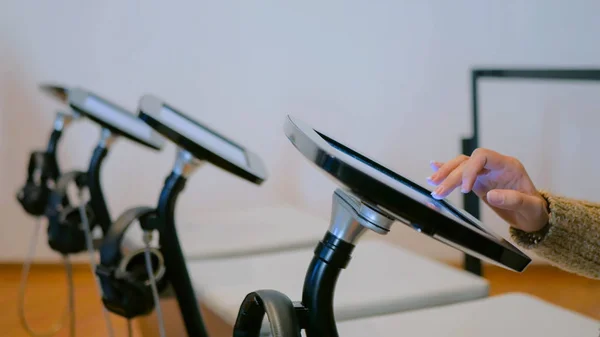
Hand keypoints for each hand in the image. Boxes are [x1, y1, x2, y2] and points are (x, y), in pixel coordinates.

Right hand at [427, 148, 548, 232]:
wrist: (532, 216)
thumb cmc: (535, 211)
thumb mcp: (531, 208)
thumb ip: (514, 200)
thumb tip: (491, 195)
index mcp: (508, 166)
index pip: (483, 157)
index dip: (470, 170)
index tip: (465, 189)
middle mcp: (494, 166)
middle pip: (467, 162)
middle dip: (452, 176)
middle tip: (439, 191)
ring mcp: (485, 173)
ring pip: (460, 165)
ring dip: (445, 174)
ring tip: (433, 184)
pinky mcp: (478, 182)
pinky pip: (460, 172)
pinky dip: (447, 170)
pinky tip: (433, 168)